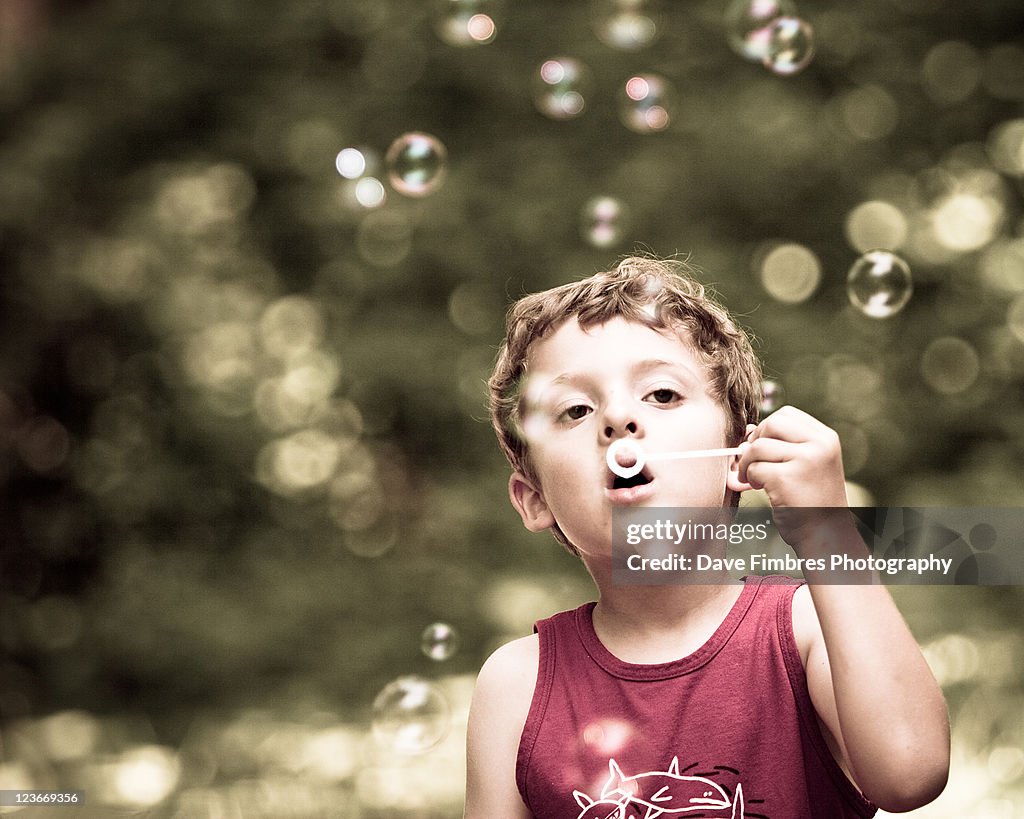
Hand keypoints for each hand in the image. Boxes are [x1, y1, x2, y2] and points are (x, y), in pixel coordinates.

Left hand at [730, 406, 853, 554]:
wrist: (825, 535)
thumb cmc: (811, 500)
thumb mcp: (805, 465)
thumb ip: (781, 445)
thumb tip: (746, 432)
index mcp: (825, 438)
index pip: (786, 415)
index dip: (767, 429)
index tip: (764, 447)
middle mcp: (820, 445)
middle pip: (771, 424)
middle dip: (755, 443)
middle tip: (755, 462)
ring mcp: (805, 460)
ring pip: (757, 447)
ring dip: (749, 465)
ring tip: (757, 480)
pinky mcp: (787, 478)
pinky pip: (753, 469)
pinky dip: (750, 480)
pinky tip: (763, 490)